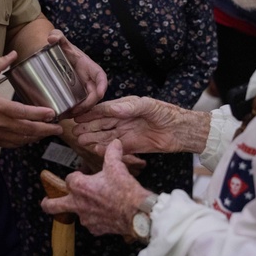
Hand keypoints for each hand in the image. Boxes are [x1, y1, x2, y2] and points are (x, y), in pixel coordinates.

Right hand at [0, 51, 62, 147]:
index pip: (23, 112)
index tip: (52, 113)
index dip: (40, 114)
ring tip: (49, 133)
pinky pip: (12, 144)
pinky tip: (31, 138)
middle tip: (59, 128)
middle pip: (27, 129)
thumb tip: (13, 54)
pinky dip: (24, 142)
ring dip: (37, 137)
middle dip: (45, 130)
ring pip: (22, 139)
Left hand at [41, 140, 148, 236]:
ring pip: (76, 214)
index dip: (75, 176)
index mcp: (80, 186)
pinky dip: (95, 219)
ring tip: (92, 205)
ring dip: (80, 209)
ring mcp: (86, 218)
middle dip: (47, 203)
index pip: (69, 179)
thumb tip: (115, 143)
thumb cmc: (124, 190)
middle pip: (54, 205)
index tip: (82, 174)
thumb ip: (112, 154)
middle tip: (46, 201)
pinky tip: (105, 215)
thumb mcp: (117, 167)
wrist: (137, 213)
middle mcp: (78, 203)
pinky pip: (91, 224)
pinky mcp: (96, 229)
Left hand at [46, 30, 106, 116]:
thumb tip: (52, 38)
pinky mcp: (77, 97)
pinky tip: (64, 116)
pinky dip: (74, 112)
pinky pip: (79, 106)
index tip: (100, 93)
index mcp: (90, 68)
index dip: (102, 86)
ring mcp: (84, 90)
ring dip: (80, 112)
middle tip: (75, 111)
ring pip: (87, 104)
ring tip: (68, 115)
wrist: (57, 58)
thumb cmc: (63, 50)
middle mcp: (90, 81)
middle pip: (94, 96)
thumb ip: (58, 36)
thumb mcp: (62, 43)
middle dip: (88, 105)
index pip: (101, 77)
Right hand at [72, 95, 205, 158]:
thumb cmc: (166, 114)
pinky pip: (115, 148)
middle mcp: (123, 120)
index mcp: (125, 107)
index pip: (104, 110)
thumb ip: (130, 107)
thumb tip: (113, 109)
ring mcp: (126, 133)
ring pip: (105, 136)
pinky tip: (95, 149)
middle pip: (101, 124)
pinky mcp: (131, 146)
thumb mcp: (148, 106)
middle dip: (88, 127)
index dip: (90, 113)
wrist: (180, 131)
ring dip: (93, 138)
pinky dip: (105, 149)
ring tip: (81, 140)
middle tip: (74, 130)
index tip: (78, 115)